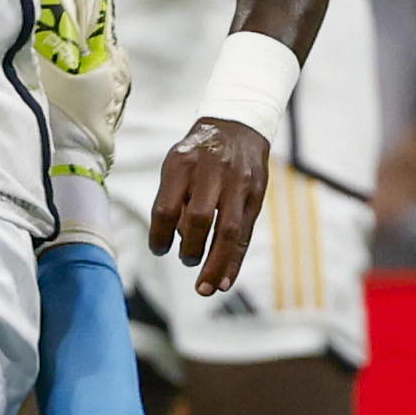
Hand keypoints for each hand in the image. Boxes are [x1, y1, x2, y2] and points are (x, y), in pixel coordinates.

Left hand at [152, 116, 269, 295]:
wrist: (237, 126)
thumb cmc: (200, 154)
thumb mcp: (177, 164)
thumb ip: (174, 199)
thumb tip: (176, 241)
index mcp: (184, 163)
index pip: (167, 207)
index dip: (160, 234)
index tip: (159, 249)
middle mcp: (213, 171)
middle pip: (200, 218)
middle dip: (191, 249)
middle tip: (186, 262)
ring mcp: (238, 183)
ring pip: (228, 230)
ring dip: (216, 264)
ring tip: (206, 288)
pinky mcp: (256, 194)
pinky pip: (245, 233)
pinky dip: (234, 260)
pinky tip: (225, 281)